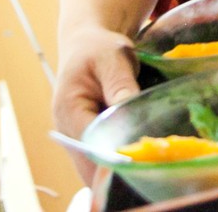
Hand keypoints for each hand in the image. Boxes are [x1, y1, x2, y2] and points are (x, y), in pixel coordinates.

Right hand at [53, 24, 142, 182]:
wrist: (88, 45)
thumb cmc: (99, 48)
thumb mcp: (114, 58)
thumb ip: (121, 85)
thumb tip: (129, 116)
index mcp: (69, 109)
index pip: (91, 145)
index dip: (116, 155)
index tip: (142, 162)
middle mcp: (66, 129)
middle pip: (89, 165)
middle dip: (116, 173)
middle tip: (150, 173)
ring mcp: (74, 137)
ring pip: (93, 168)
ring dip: (116, 172)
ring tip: (148, 171)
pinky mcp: (85, 139)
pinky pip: (98, 159)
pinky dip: (116, 163)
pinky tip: (139, 163)